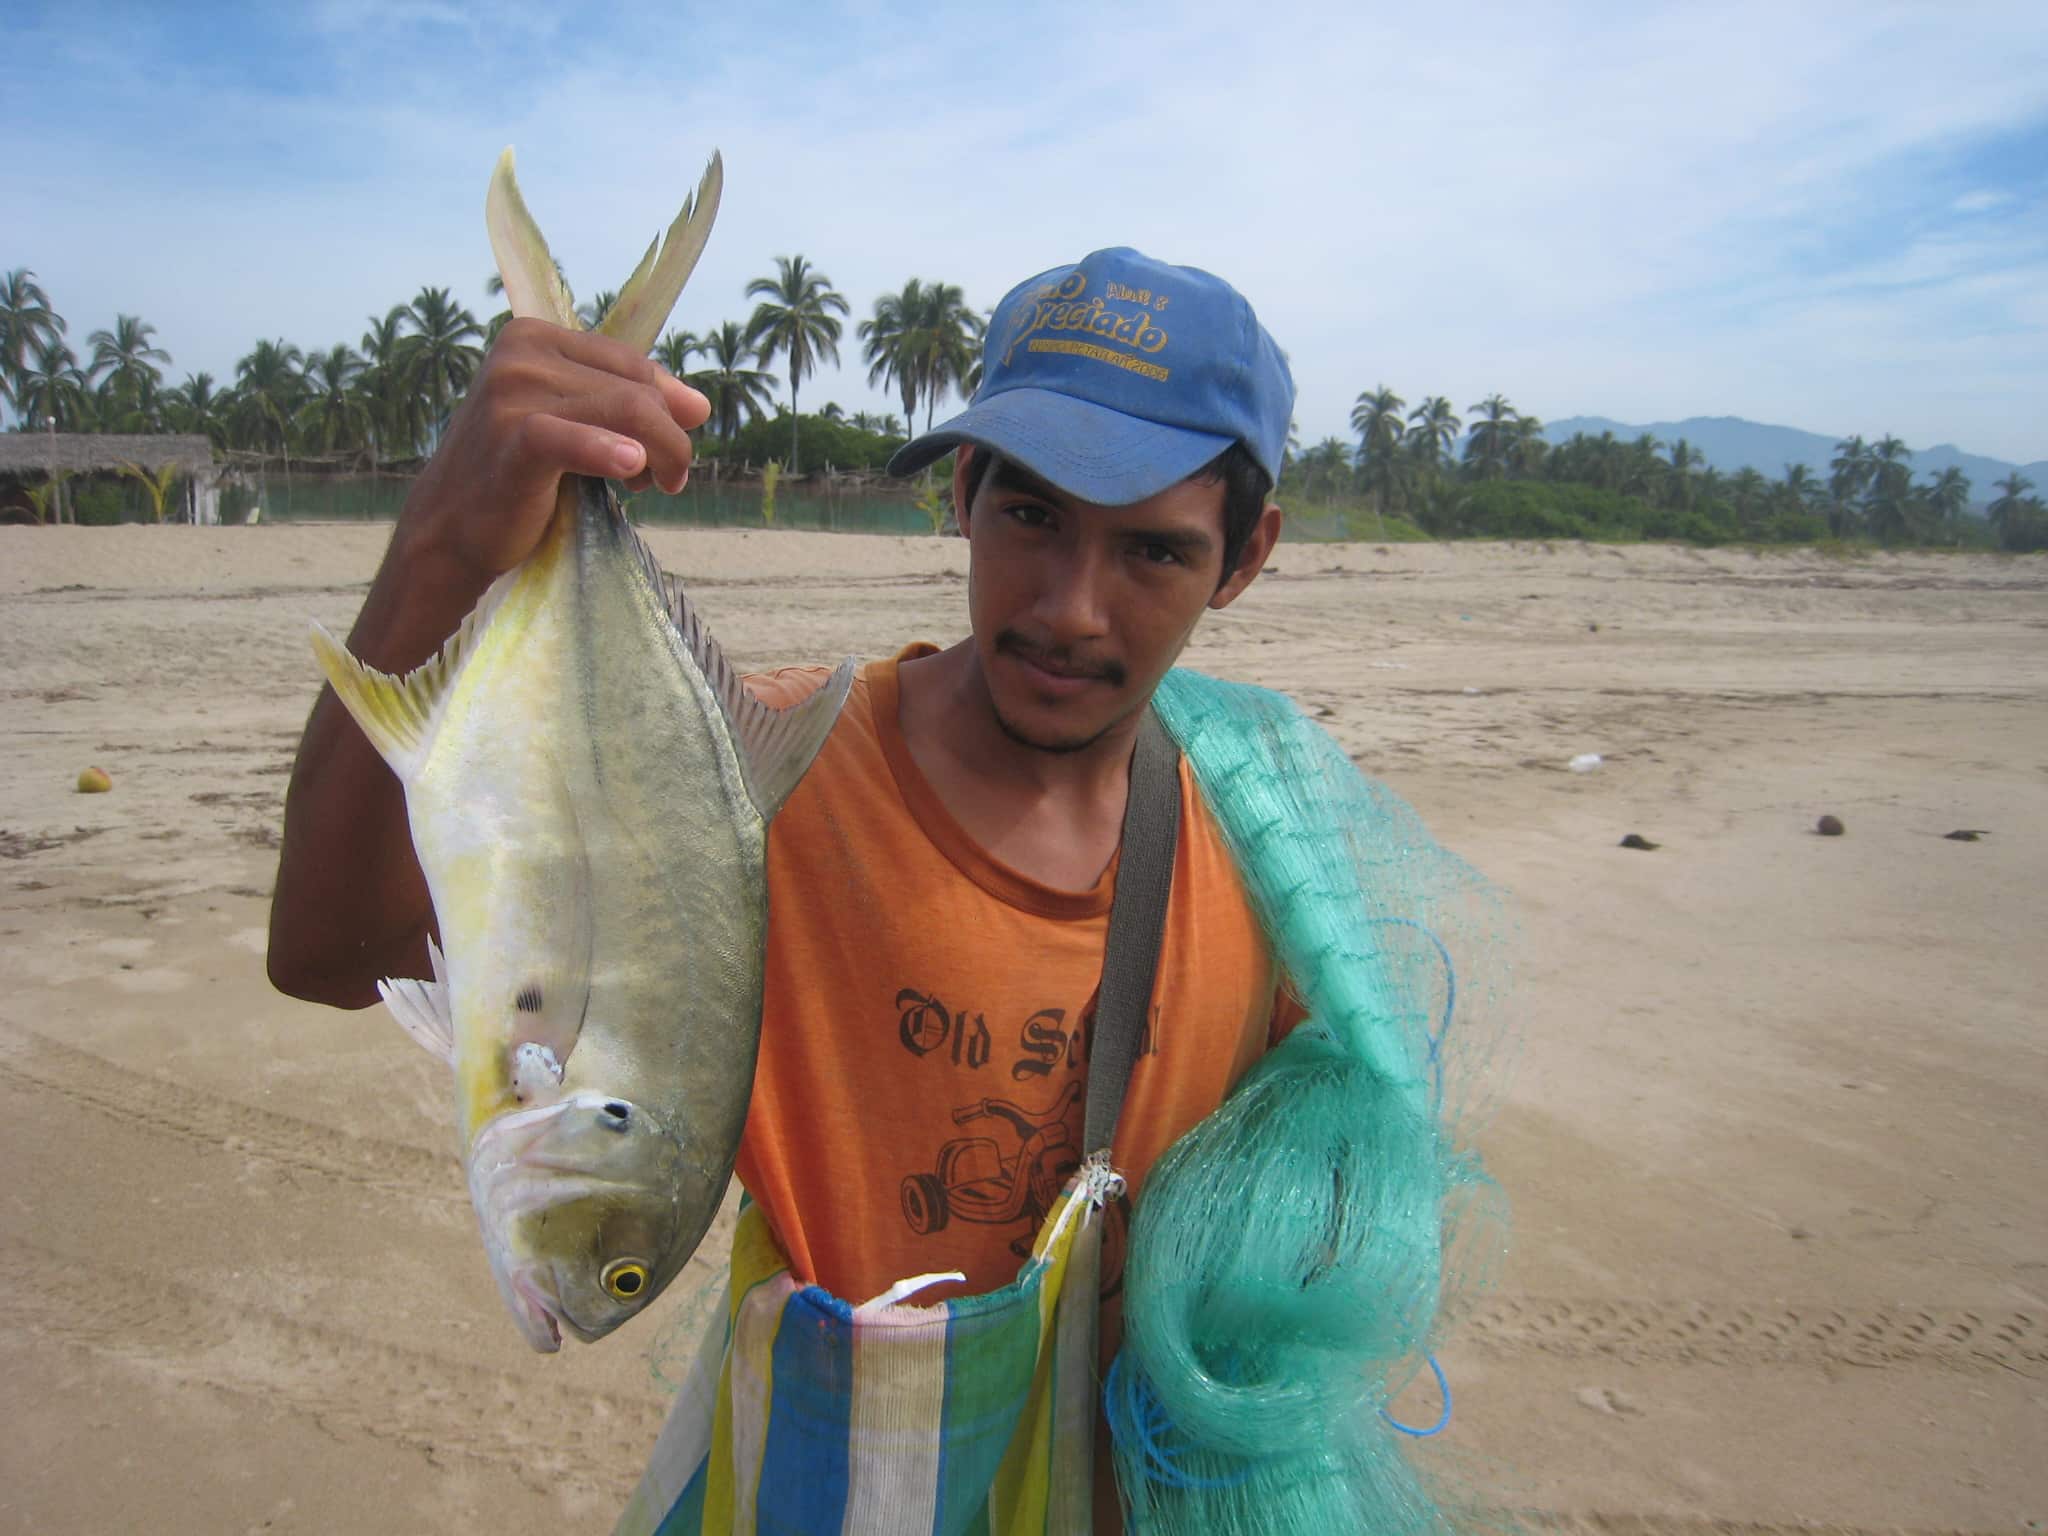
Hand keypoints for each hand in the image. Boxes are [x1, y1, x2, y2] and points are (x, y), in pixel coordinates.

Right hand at [397, 318, 710, 580]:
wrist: (450, 529)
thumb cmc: (517, 478)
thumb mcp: (574, 427)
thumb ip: (626, 405)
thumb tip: (699, 405)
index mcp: (535, 337)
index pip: (631, 364)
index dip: (666, 408)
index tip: (668, 451)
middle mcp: (522, 353)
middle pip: (637, 389)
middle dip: (668, 438)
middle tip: (666, 480)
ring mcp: (512, 390)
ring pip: (629, 410)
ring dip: (661, 454)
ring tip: (657, 487)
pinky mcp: (511, 435)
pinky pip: (579, 438)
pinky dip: (613, 454)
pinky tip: (634, 472)